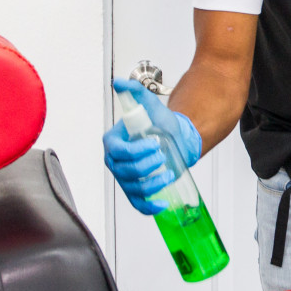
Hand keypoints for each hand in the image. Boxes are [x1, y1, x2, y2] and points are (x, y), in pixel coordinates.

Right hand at [103, 79, 202, 214]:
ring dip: (153, 183)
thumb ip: (135, 92)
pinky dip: (149, 206)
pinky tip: (162, 203)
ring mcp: (126, 178)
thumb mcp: (150, 105)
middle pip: (126, 171)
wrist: (176, 137)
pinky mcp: (138, 190)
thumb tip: (120, 83)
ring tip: (168, 171)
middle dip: (147, 165)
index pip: (119, 152)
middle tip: (163, 154)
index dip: (136, 151)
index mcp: (114, 143)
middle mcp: (116, 162)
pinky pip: (139, 203)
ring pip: (134, 188)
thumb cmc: (160, 123)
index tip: (154, 143)